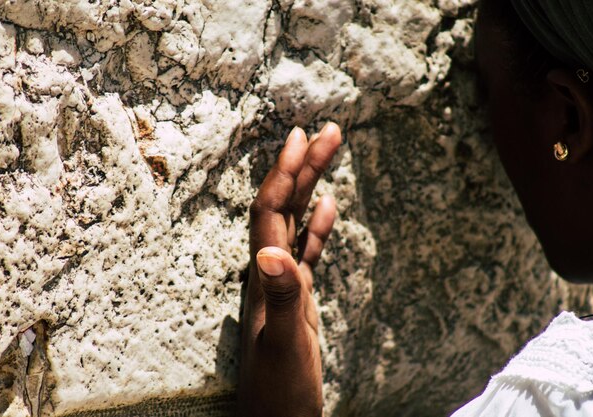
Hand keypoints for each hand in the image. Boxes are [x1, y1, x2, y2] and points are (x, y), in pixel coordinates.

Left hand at [239, 123, 341, 416]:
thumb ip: (280, 301)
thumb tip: (270, 253)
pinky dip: (318, 224)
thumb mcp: (284, 347)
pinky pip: (307, 250)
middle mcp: (269, 271)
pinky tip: (329, 206)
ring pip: (296, 221)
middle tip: (328, 130)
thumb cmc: (279, 392)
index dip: (283, 172)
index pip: (270, 211)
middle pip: (284, 206)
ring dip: (312, 186)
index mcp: (264, 276)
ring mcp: (283, 283)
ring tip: (329, 152)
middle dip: (304, 166)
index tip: (300, 136)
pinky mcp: (298, 297)